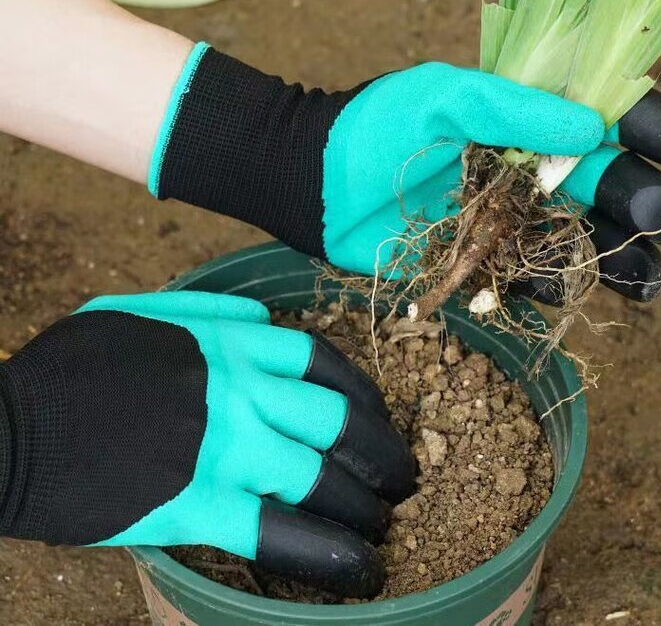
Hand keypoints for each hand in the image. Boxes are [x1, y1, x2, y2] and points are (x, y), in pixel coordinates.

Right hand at [0, 292, 413, 597]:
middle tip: (401, 481)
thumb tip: (263, 314)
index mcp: (230, 342)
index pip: (322, 363)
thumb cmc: (77, 366)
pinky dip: (325, 554)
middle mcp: (239, 388)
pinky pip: (277, 532)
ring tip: (381, 529)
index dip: (361, 396)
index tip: (376, 419)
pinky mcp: (195, 504)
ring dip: (362, 507)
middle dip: (380, 454)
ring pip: (319, 477)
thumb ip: (210, 310)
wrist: (14, 425)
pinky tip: (358, 570)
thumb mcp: (145, 312)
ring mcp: (222, 445)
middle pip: (336, 422)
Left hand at [150, 46, 660, 303]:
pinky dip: (548, 289)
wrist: (318, 182)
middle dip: (648, 207)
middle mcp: (535, 172)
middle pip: (616, 191)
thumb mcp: (444, 95)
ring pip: (586, 244)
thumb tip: (592, 126)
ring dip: (621, 263)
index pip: (622, 126)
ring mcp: (513, 221)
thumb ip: (515, 107)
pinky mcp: (485, 262)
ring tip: (644, 279)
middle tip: (655, 220)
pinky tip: (551, 290)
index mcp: (537, 122)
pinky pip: (533, 281)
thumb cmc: (376, 127)